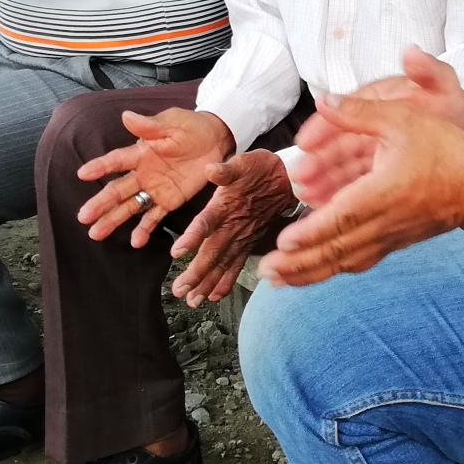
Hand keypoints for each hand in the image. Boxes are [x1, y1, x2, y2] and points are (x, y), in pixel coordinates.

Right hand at [73, 108, 234, 246]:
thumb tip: (126, 116)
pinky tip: (135, 242)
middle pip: (118, 190)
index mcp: (141, 152)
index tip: (82, 174)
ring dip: (113, 220)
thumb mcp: (173, 122)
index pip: (116, 161)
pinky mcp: (169, 201)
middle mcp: (143, 173)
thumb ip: (151, 124)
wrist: (216, 139)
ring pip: (130, 207)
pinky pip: (154, 217)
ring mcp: (154, 189)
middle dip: (101, 204)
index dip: (100, 167)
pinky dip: (145, 229)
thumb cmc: (191, 126)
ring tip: (96, 234)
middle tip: (84, 217)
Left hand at [170, 150, 296, 305]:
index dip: (192, 237)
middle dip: (196, 273)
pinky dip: (226, 282)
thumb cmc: (260, 170)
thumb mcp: (243, 162)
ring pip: (223, 263)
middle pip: (213, 251)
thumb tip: (210, 169)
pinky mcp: (248, 243)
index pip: (207, 223)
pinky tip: (214, 296)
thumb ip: (225, 170)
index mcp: (226, 205)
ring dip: (207, 283)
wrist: (286, 180)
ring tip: (192, 301)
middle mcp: (233, 226)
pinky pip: (236, 265)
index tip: (177, 253)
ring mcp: (242, 237)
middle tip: (179, 290)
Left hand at [262, 93, 463, 285]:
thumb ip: (359, 111)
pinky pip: (357, 262)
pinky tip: (312, 273)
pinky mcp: (394, 244)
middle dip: (298, 263)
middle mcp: (384, 222)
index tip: (285, 243)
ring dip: (309, 273)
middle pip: (336, 249)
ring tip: (278, 281)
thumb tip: (323, 99)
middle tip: (266, 272)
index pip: (342, 217)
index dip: (312, 232)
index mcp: (384, 192)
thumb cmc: (448, 152)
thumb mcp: (404, 119)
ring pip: (343, 262)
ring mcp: (389, 238)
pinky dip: (330, 270)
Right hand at [289, 47, 463, 205]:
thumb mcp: (443, 86)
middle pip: (339, 142)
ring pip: (345, 165)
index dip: (323, 126)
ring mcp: (374, 147)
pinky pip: (358, 182)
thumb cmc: (451, 104)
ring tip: (309, 197)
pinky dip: (343, 193)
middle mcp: (371, 123)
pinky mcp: (380, 168)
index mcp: (378, 99)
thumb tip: (411, 52)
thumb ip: (428, 70)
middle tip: (301, 177)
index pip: (344, 109)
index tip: (306, 142)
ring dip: (326, 181)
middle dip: (319, 160)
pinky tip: (328, 209)